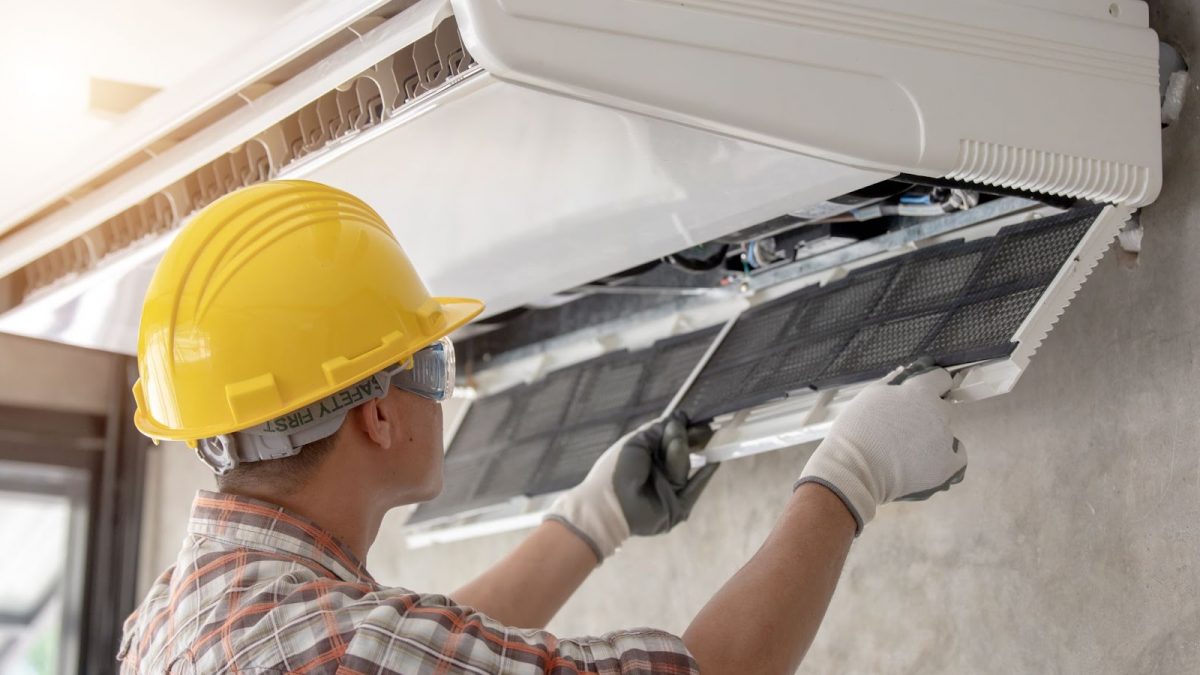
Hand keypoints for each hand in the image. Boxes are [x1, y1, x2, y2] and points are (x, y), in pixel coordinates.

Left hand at [546, 411, 719, 560]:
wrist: (610, 503)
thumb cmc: (617, 470)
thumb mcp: (636, 442)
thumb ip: (658, 429)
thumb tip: (680, 416)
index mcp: (646, 456)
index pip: (669, 440)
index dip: (682, 430)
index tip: (694, 420)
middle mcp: (658, 471)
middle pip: (679, 450)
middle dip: (685, 439)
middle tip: (700, 428)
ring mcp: (668, 489)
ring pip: (683, 465)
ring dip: (679, 454)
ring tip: (672, 448)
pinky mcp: (678, 507)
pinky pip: (694, 489)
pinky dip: (705, 475)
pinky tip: (714, 462)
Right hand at [797, 359, 965, 533]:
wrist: (854, 469)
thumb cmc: (855, 431)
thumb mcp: (869, 396)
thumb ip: (893, 383)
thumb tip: (905, 374)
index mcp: (919, 392)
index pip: (940, 378)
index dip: (931, 384)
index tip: (922, 392)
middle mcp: (937, 413)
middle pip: (944, 407)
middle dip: (929, 413)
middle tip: (906, 427)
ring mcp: (945, 440)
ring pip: (947, 433)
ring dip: (933, 437)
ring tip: (908, 450)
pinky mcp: (947, 465)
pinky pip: (958, 457)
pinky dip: (946, 458)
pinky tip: (928, 461)